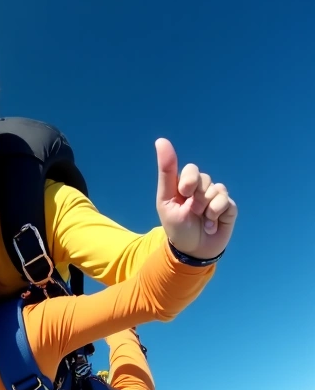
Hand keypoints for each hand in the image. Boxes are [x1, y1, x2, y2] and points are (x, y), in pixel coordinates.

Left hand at [155, 138, 237, 259]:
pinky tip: (211, 224)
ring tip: (201, 219)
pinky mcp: (229, 207)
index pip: (191, 169)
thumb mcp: (166, 199)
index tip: (183, 193)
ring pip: (216, 190)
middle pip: (204, 178)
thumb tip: (161, 140)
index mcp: (184, 185)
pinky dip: (216, 213)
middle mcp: (201, 188)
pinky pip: (226, 201)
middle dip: (196, 197)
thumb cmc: (176, 226)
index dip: (189, 181)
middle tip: (191, 211)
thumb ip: (166, 171)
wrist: (192, 250)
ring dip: (206, 208)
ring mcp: (216, 196)